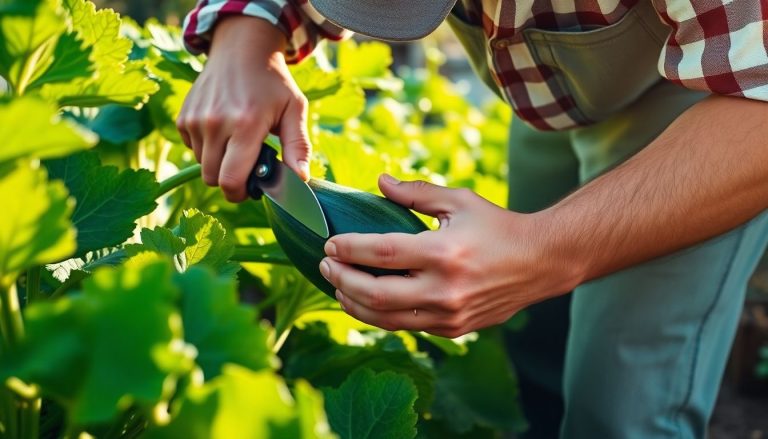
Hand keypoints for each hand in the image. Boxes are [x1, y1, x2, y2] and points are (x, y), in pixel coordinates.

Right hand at [177, 17, 310, 201]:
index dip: (241, 193)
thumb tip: (301, 179)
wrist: (241, 48)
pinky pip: (192, 149)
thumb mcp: (295, 109)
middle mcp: (215, 123)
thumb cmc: (273, 82)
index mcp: (245, 125)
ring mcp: (195, 120)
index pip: (230, 181)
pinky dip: (206, 148)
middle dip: (230, 180)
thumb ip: (298, 146)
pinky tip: (223, 130)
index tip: (252, 188)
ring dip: (219, 163)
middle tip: (248, 165)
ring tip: (237, 142)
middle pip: (213, 179)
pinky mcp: (183, 117)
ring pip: (202, 166)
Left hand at [318, 175, 582, 337]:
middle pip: (375, 294)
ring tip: (338, 288)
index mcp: (443, 253)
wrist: (540, 263)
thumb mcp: (459, 200)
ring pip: (385, 319)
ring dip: (354, 304)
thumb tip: (379, 180)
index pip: (381, 253)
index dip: (348, 250)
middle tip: (325, 266)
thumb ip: (416, 193)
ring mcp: (448, 314)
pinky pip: (405, 327)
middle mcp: (444, 289)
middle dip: (342, 280)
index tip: (329, 243)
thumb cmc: (498, 226)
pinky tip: (365, 302)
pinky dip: (379, 316)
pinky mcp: (453, 329)